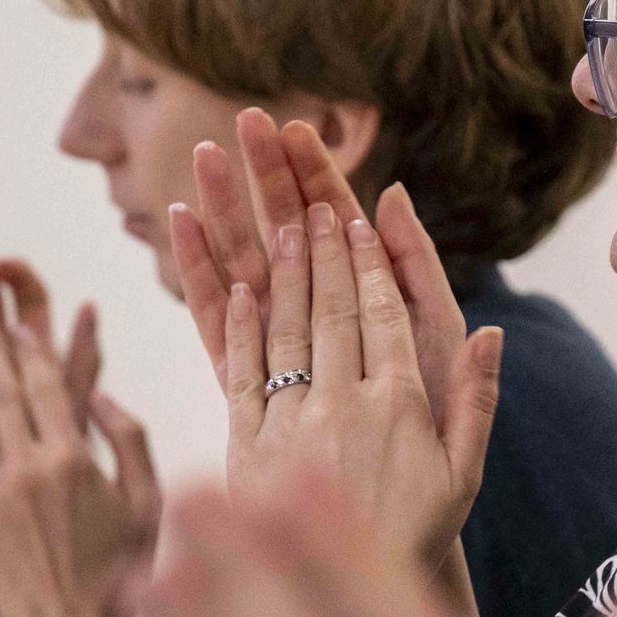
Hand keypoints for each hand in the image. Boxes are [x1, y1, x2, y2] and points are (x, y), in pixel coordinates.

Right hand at [170, 107, 466, 430]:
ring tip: (203, 157)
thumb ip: (415, 266)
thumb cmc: (432, 416)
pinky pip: (218, 318)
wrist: (405, 496)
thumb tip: (390, 193)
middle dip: (266, 175)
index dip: (318, 172)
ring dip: (224, 209)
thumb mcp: (437, 332)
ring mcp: (282, 338)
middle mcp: (320, 308)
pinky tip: (179, 226)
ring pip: (247, 262)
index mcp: (368, 291)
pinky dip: (198, 272)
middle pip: (286, 229)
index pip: (339, 215)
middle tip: (242, 120)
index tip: (294, 125)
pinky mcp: (248, 375)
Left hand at [216, 186, 500, 596]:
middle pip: (333, 310)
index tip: (361, 219)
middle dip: (325, 249)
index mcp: (398, 406)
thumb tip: (493, 333)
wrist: (340, 602)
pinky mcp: (248, 446)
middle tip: (317, 202)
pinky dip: (240, 327)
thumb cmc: (413, 534)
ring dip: (284, 272)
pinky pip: (242, 373)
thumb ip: (476, 401)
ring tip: (281, 224)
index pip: (383, 316)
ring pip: (286, 330)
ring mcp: (291, 423)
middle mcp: (343, 406)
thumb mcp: (463, 474)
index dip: (370, 263)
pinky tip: (240, 289)